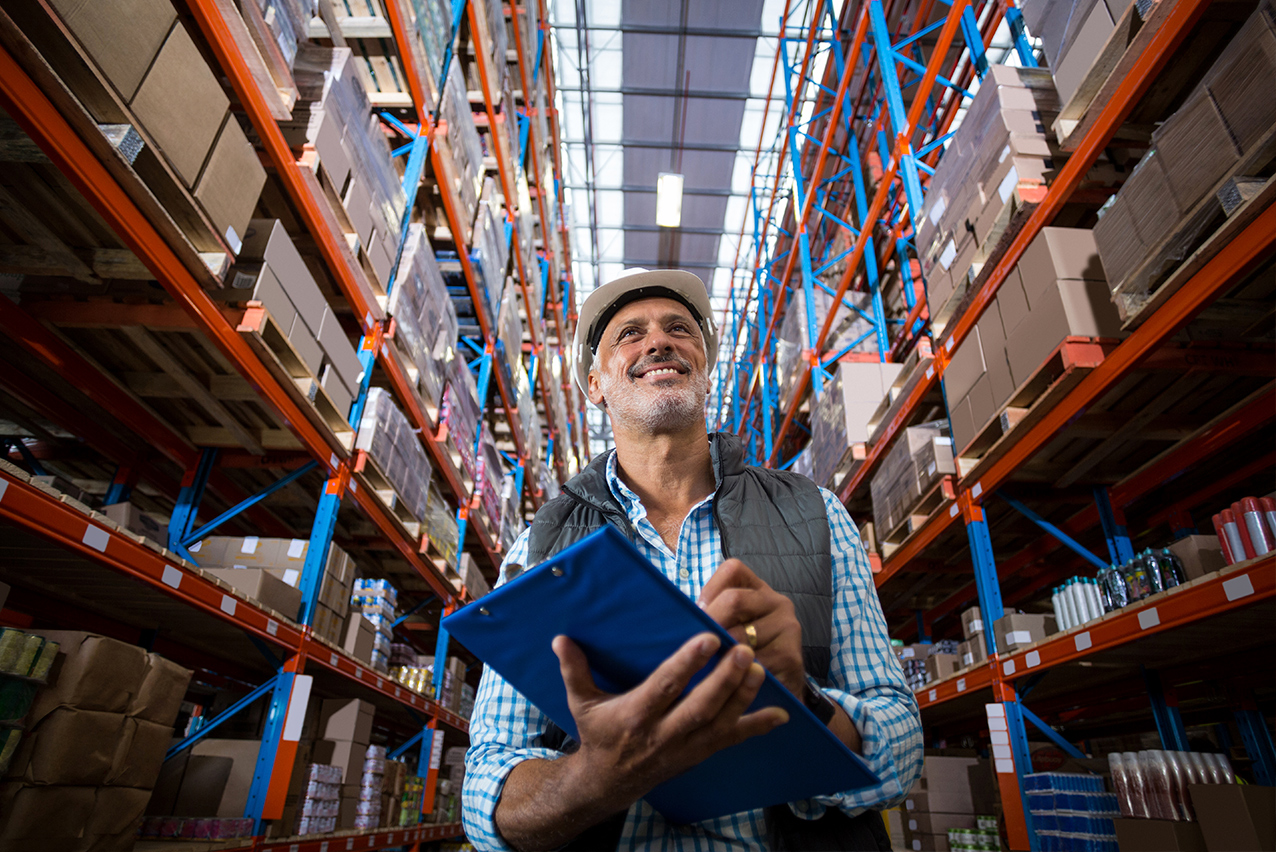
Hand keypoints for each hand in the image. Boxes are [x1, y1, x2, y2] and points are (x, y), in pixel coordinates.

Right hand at [551, 632, 788, 812]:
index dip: (686, 663)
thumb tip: (561, 639)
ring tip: (759, 667)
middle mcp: (663, 733)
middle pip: (700, 706)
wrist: (609, 782)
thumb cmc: (598, 734)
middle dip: (724, 679)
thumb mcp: (581, 703)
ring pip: (720, 723)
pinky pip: (732, 741)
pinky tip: (781, 714)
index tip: (707, 638)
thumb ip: (574, 670)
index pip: (664, 687)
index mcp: (635, 715)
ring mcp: (685, 747)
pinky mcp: (700, 753)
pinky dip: (757, 727)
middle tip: (744, 650)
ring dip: (742, 696)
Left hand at [698, 559, 804, 696]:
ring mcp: (788, 629)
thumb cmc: (744, 657)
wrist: (778, 694)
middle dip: (709, 624)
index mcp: (759, 590)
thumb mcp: (729, 628)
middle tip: (697, 645)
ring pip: (740, 636)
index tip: (699, 614)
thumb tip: (678, 616)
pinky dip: (734, 675)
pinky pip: (752, 663)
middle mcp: (778, 603)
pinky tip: (727, 682)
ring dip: (719, 654)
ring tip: (709, 668)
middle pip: (734, 600)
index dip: (709, 590)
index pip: (732, 570)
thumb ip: (710, 616)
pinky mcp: (791, 657)